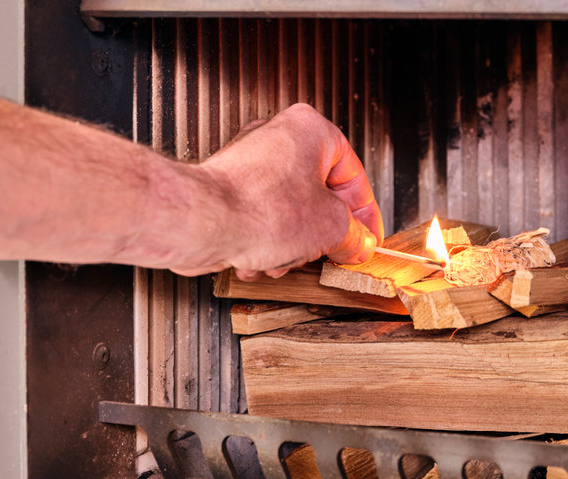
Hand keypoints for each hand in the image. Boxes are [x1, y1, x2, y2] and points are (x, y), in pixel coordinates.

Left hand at [165, 104, 383, 279]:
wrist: (199, 223)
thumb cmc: (256, 209)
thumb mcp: (330, 228)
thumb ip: (354, 235)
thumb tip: (360, 243)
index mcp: (311, 130)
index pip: (353, 177)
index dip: (365, 216)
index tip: (368, 239)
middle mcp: (278, 139)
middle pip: (319, 196)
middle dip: (321, 234)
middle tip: (330, 253)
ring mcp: (250, 164)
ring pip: (289, 213)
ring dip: (290, 245)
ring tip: (283, 259)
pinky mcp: (228, 189)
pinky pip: (260, 220)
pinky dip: (262, 243)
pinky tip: (257, 258)